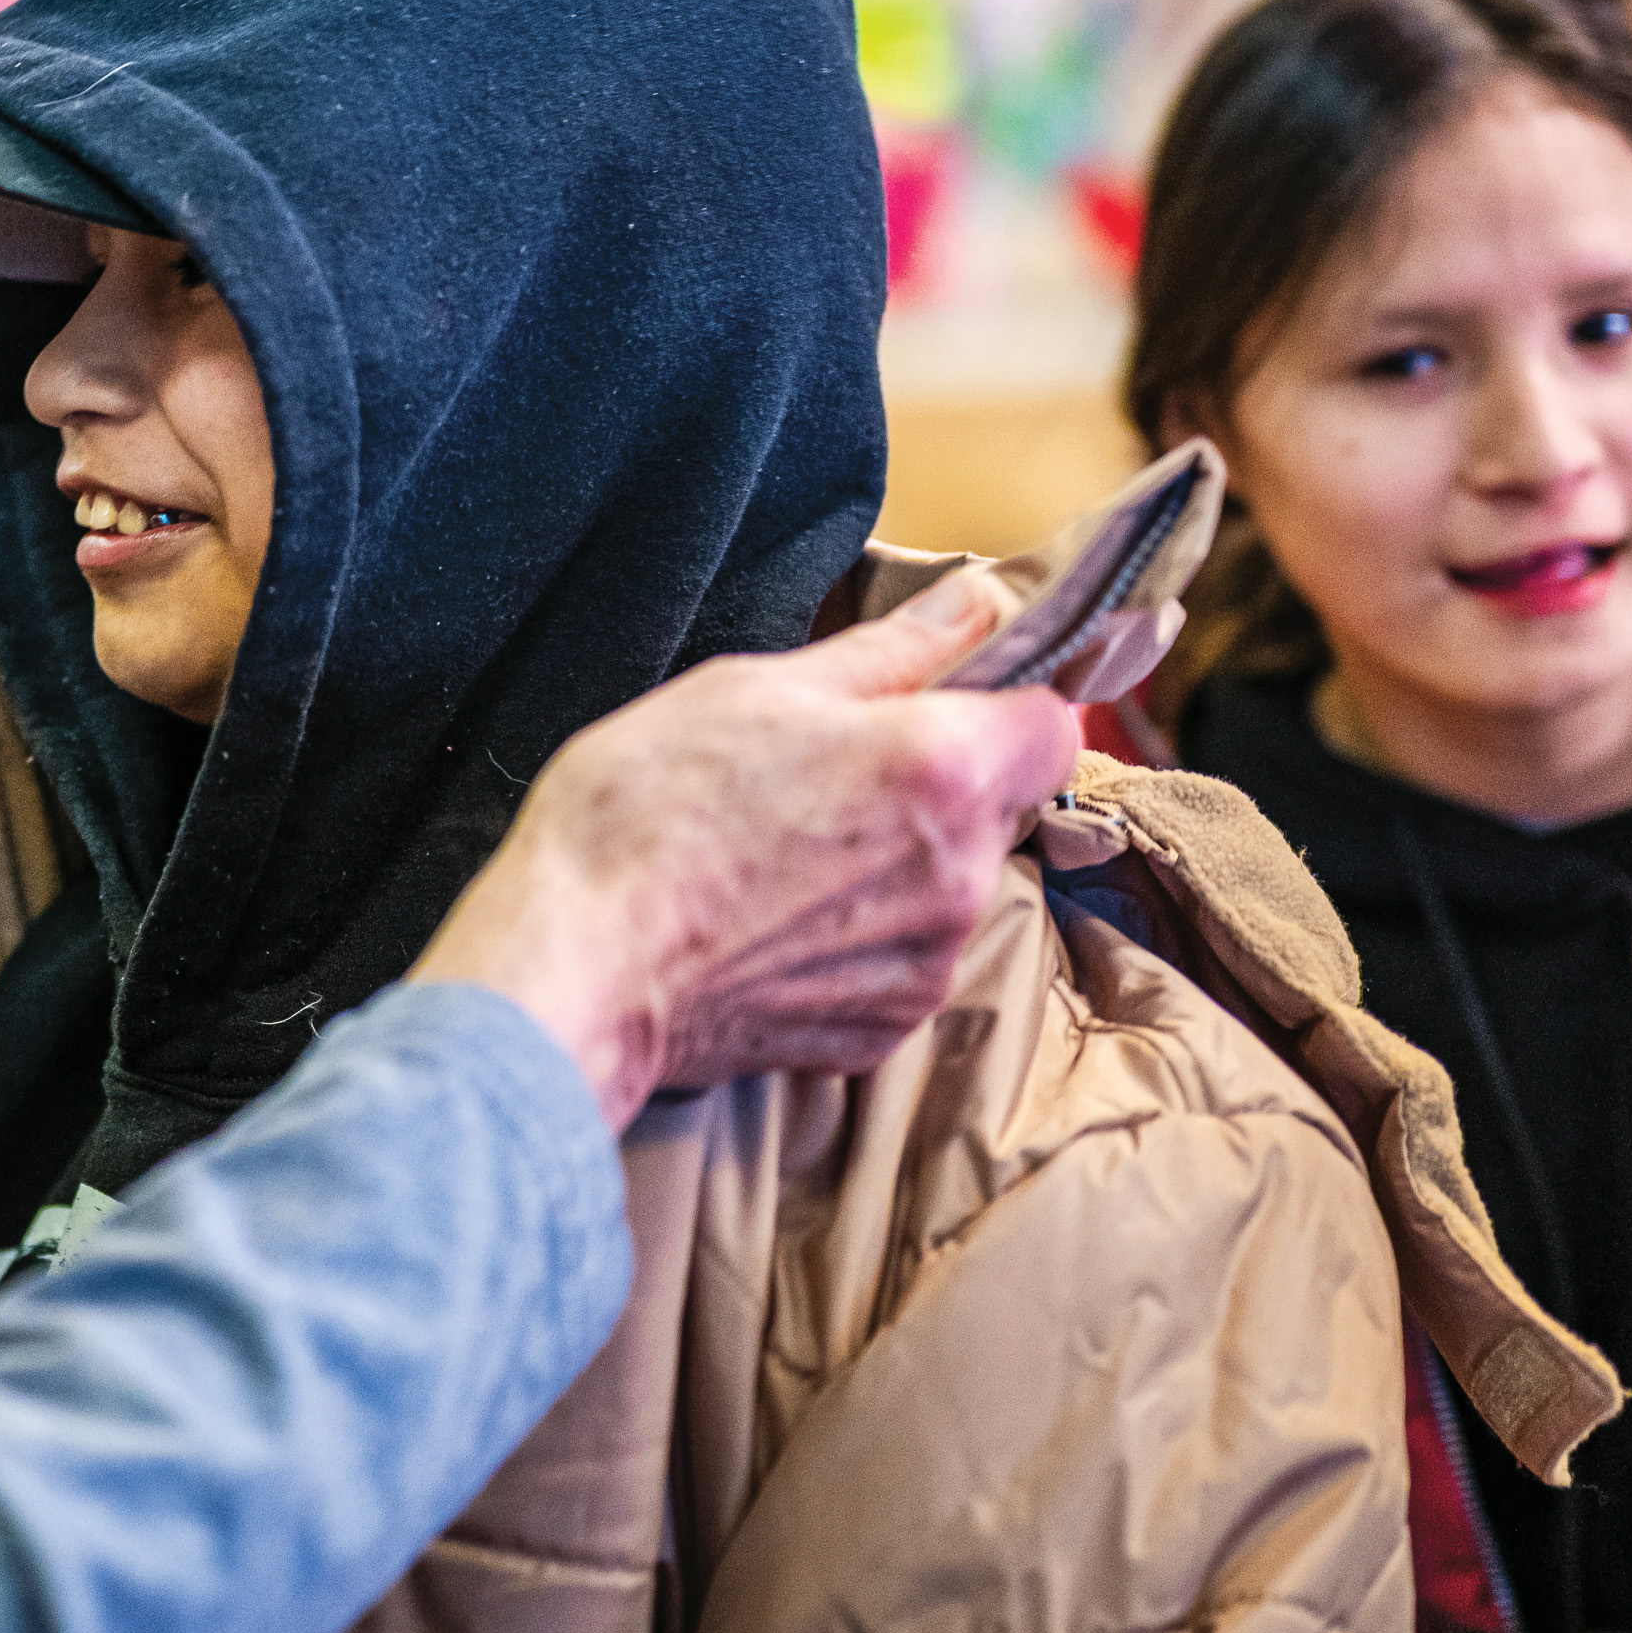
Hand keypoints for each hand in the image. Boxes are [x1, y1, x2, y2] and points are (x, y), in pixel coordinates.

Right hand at [408, 569, 1079, 1127]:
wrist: (578, 966)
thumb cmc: (646, 813)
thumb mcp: (755, 689)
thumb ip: (890, 651)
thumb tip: (976, 604)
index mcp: (942, 770)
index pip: (1053, 723)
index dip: (1000, 703)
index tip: (940, 701)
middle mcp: (959, 875)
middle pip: (996, 807)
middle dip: (934, 783)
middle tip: (821, 773)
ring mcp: (925, 963)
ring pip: (947, 887)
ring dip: (894, 863)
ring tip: (778, 853)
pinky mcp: (881, 1028)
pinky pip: (901, 961)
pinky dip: (854, 938)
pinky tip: (768, 918)